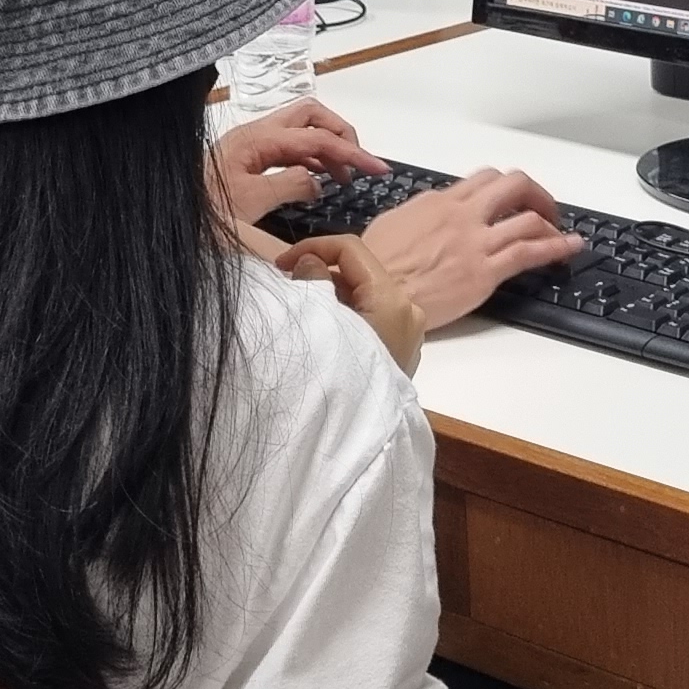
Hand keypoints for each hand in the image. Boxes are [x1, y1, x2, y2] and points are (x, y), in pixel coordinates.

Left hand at [209, 100, 385, 225]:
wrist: (169, 220)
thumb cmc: (204, 214)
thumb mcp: (251, 205)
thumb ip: (290, 186)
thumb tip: (318, 180)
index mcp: (258, 139)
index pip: (317, 137)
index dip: (351, 152)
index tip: (377, 169)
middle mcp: (256, 134)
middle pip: (311, 116)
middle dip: (340, 134)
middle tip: (357, 164)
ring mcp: (252, 145)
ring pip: (301, 131)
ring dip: (327, 147)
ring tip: (343, 177)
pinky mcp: (248, 159)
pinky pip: (289, 149)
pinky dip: (310, 159)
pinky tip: (318, 179)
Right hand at [277, 234, 425, 372]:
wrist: (366, 441)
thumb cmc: (341, 378)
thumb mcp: (323, 326)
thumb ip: (314, 284)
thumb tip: (310, 263)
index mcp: (392, 298)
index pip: (351, 249)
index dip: (312, 247)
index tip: (280, 265)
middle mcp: (408, 310)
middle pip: (359, 273)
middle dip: (320, 275)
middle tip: (286, 292)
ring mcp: (408, 332)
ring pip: (364, 296)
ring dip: (331, 297)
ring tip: (300, 316)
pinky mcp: (401, 351)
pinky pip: (370, 318)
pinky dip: (345, 316)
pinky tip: (322, 335)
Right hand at [357, 167, 584, 328]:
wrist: (373, 293)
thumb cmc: (373, 266)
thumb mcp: (391, 225)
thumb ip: (418, 215)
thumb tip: (428, 214)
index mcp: (437, 203)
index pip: (482, 180)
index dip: (503, 187)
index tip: (510, 198)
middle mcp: (461, 215)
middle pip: (512, 185)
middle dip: (533, 193)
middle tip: (541, 207)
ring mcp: (476, 242)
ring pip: (527, 217)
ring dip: (550, 220)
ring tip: (561, 229)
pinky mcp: (485, 272)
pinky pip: (530, 252)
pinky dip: (556, 246)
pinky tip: (570, 246)